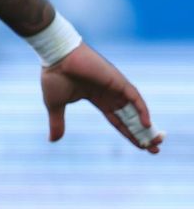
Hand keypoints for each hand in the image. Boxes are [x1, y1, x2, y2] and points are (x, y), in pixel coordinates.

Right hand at [41, 43, 162, 152]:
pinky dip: (142, 110)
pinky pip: (135, 98)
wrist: (56, 57)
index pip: (117, 120)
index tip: (140, 147)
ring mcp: (115, 87)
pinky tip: (147, 125)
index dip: (128, 133)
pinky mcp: (117, 81)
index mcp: (98, 99)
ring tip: (155, 143)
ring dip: (146, 127)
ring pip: (136, 110)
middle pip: (131, 118)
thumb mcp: (56, 106)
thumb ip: (57, 123)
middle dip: (142, 134)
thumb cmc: (54, 77)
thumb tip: (53, 140)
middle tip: (154, 150)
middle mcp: (110, 94)